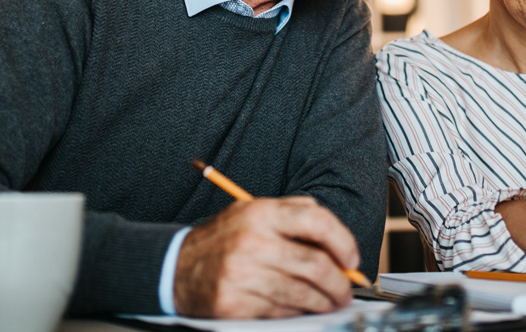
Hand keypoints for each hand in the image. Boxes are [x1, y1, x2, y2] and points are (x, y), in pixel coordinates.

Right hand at [172, 196, 358, 317]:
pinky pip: (281, 311)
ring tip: (330, 302)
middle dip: (340, 283)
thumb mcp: (252, 213)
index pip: (317, 221)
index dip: (344, 242)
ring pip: (303, 293)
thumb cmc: (221, 241)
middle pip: (316, 264)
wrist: (173, 268)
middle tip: (346, 290)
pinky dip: (298, 312)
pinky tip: (302, 308)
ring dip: (325, 302)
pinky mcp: (235, 303)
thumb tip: (337, 240)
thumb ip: (293, 215)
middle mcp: (252, 241)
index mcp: (260, 213)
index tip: (352, 259)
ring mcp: (242, 274)